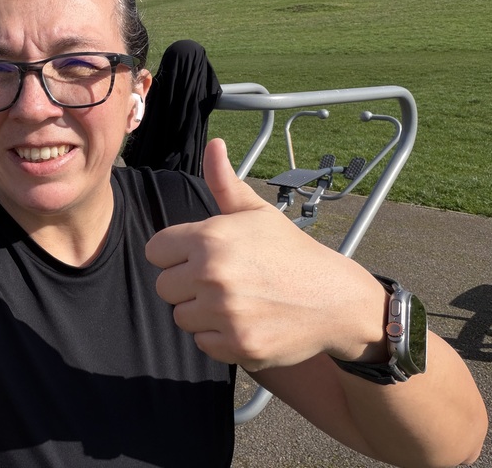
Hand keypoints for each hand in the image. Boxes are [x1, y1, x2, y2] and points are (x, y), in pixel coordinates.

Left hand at [145, 138, 386, 370]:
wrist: (336, 300)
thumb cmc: (290, 252)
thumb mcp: (256, 213)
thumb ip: (224, 183)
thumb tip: (214, 145)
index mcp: (209, 238)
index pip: (155, 251)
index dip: (176, 255)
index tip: (202, 257)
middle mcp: (211, 274)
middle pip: (163, 287)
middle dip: (187, 285)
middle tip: (224, 281)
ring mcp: (224, 313)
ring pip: (181, 317)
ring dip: (202, 313)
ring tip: (237, 301)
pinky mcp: (237, 345)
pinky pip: (203, 343)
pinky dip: (220, 338)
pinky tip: (246, 321)